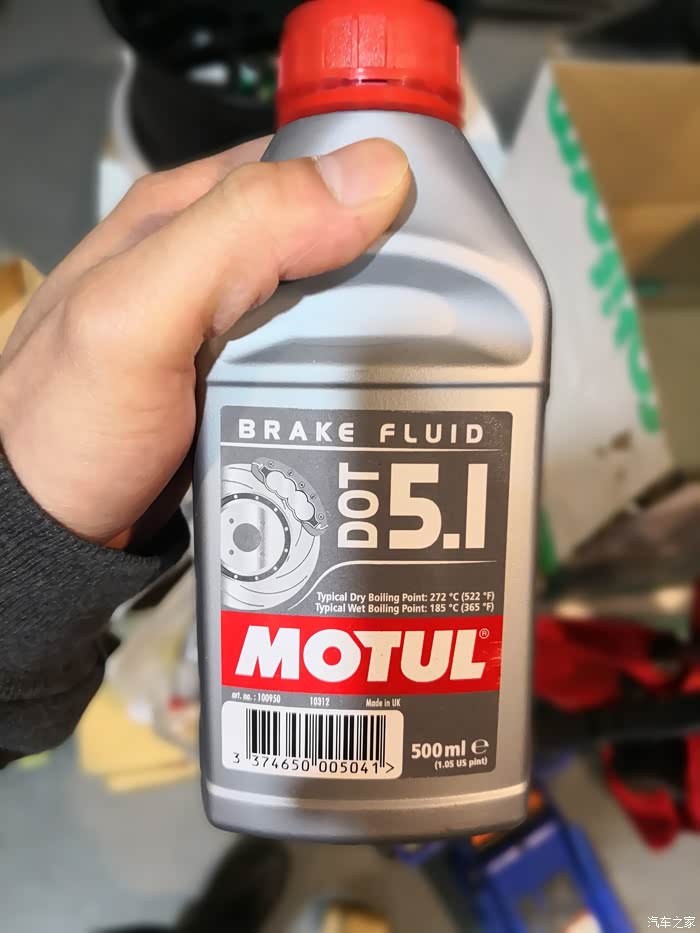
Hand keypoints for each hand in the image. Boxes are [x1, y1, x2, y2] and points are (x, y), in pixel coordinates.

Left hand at [0, 138, 409, 546]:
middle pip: (330, 238)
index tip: (448, 230)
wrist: (47, 533)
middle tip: (452, 310)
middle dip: (391, 265)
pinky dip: (352, 372)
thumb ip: (241, 234)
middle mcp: (213, 262)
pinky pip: (317, 361)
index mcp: (185, 215)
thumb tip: (372, 176)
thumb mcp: (141, 314)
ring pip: (331, 304)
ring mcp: (232, 328)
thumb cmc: (69, 425)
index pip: (305, 165)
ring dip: (379, 325)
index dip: (376, 184)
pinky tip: (378, 393)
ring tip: (433, 357)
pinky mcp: (247, 384)